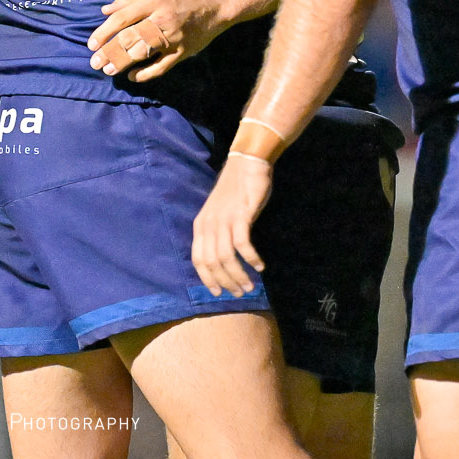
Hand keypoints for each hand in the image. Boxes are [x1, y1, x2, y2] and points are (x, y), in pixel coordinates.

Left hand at [88, 0, 222, 80]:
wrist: (214, 4)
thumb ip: (128, 0)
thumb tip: (104, 11)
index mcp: (152, 1)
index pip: (122, 18)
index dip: (104, 32)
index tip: (91, 44)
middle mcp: (161, 19)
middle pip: (130, 38)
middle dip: (109, 52)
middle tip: (94, 62)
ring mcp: (172, 37)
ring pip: (143, 53)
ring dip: (123, 63)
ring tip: (108, 70)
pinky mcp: (182, 52)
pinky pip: (161, 66)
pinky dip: (146, 73)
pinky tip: (132, 76)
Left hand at [192, 154, 272, 295]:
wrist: (245, 164)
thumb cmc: (235, 191)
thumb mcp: (219, 214)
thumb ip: (217, 233)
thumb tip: (223, 260)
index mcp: (200, 225)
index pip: (198, 259)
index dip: (207, 279)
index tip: (218, 293)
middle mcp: (208, 225)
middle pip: (212, 263)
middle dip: (226, 282)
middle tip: (240, 293)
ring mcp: (223, 220)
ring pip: (226, 258)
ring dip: (239, 276)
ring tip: (250, 286)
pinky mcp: (240, 216)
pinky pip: (243, 246)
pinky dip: (251, 259)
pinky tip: (260, 266)